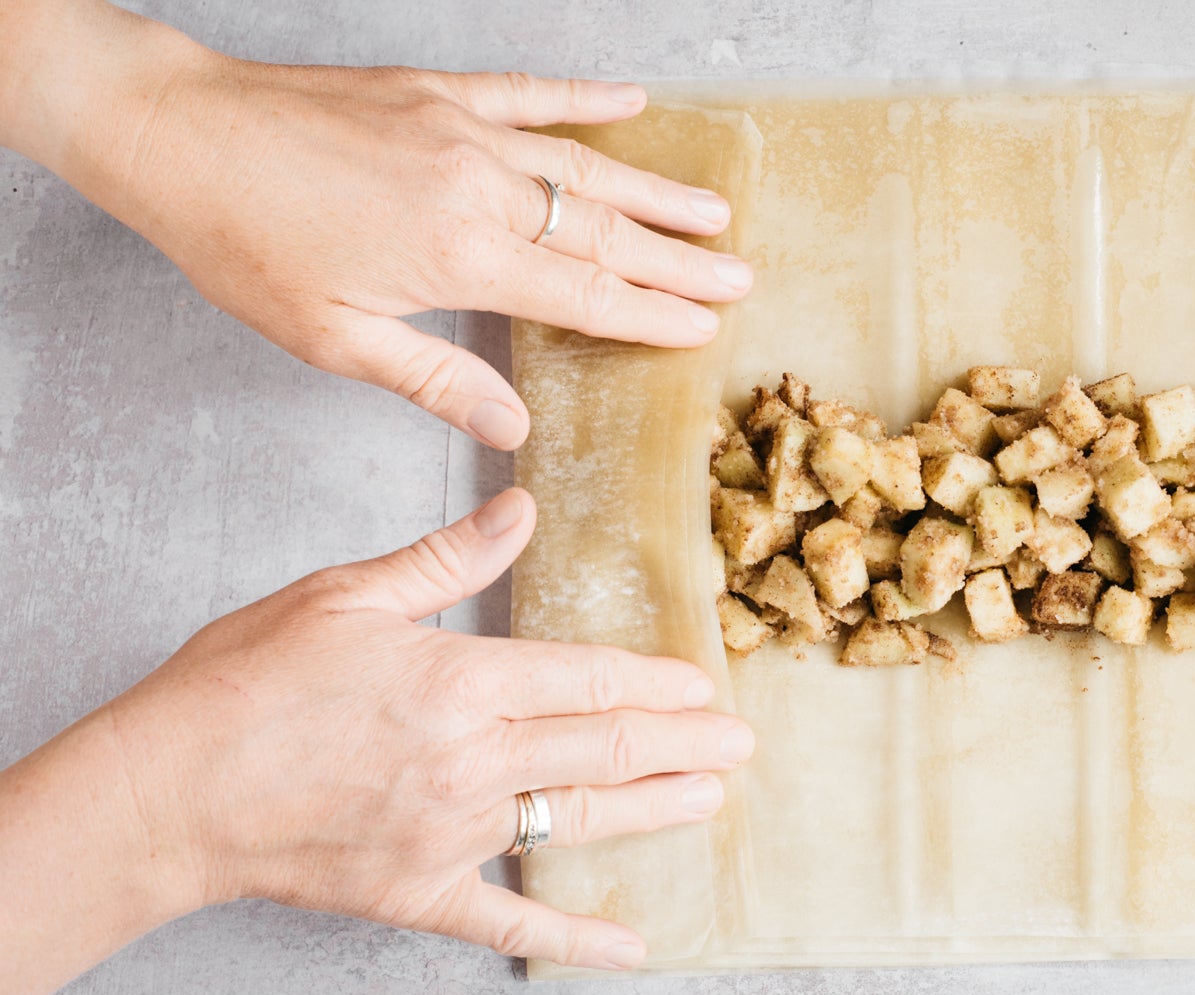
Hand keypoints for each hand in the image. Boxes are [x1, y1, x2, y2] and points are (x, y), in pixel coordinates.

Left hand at [1, 1, 751, 450]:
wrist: (181, 137)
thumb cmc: (245, 245)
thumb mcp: (334, 336)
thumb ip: (435, 379)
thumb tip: (512, 431)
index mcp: (460, 257)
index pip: (584, 294)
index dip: (651, 314)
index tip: (704, 327)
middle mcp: (478, 188)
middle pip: (603, 231)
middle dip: (679, 258)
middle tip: (741, 274)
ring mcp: (463, 130)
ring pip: (584, 164)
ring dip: (654, 190)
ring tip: (713, 209)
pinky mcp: (436, 91)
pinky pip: (530, 94)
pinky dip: (585, 99)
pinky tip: (631, 100)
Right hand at [1, 488, 753, 993]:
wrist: (166, 792)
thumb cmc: (243, 687)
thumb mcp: (345, 596)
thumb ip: (446, 559)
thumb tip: (520, 509)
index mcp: (461, 681)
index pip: (587, 682)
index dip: (654, 684)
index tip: (702, 683)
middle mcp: (473, 760)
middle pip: (604, 750)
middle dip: (683, 743)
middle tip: (741, 742)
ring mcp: (452, 833)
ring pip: (579, 820)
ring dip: (656, 809)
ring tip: (712, 799)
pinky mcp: (422, 891)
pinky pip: (513, 920)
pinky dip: (576, 937)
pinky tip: (631, 947)